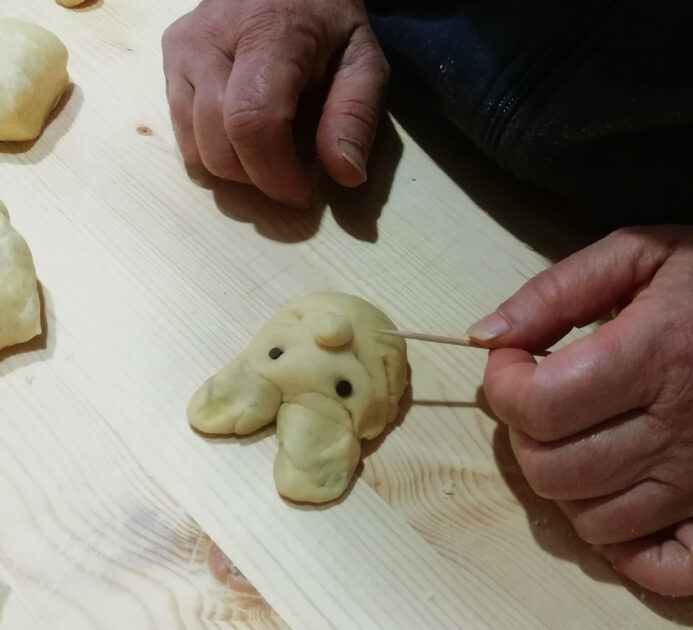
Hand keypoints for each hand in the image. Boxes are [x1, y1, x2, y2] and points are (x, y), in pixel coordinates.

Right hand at [162, 0, 387, 206]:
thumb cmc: (326, 23)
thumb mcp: (362, 61)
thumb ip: (356, 115)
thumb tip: (345, 175)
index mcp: (269, 32)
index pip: (252, 121)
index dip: (275, 173)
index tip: (301, 193)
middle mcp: (211, 37)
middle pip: (219, 144)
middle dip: (257, 178)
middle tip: (290, 175)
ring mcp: (183, 48)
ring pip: (194, 146)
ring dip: (235, 170)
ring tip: (268, 154)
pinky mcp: (169, 58)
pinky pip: (181, 133)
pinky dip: (213, 152)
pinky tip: (241, 137)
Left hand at [469, 225, 692, 595]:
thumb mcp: (639, 256)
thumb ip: (554, 292)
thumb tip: (484, 336)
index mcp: (655, 357)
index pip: (537, 407)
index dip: (501, 386)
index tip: (510, 360)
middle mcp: (680, 430)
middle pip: (552, 470)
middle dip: (522, 432)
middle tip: (537, 397)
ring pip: (591, 521)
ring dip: (560, 479)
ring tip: (575, 434)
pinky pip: (658, 565)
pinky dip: (622, 543)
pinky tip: (614, 494)